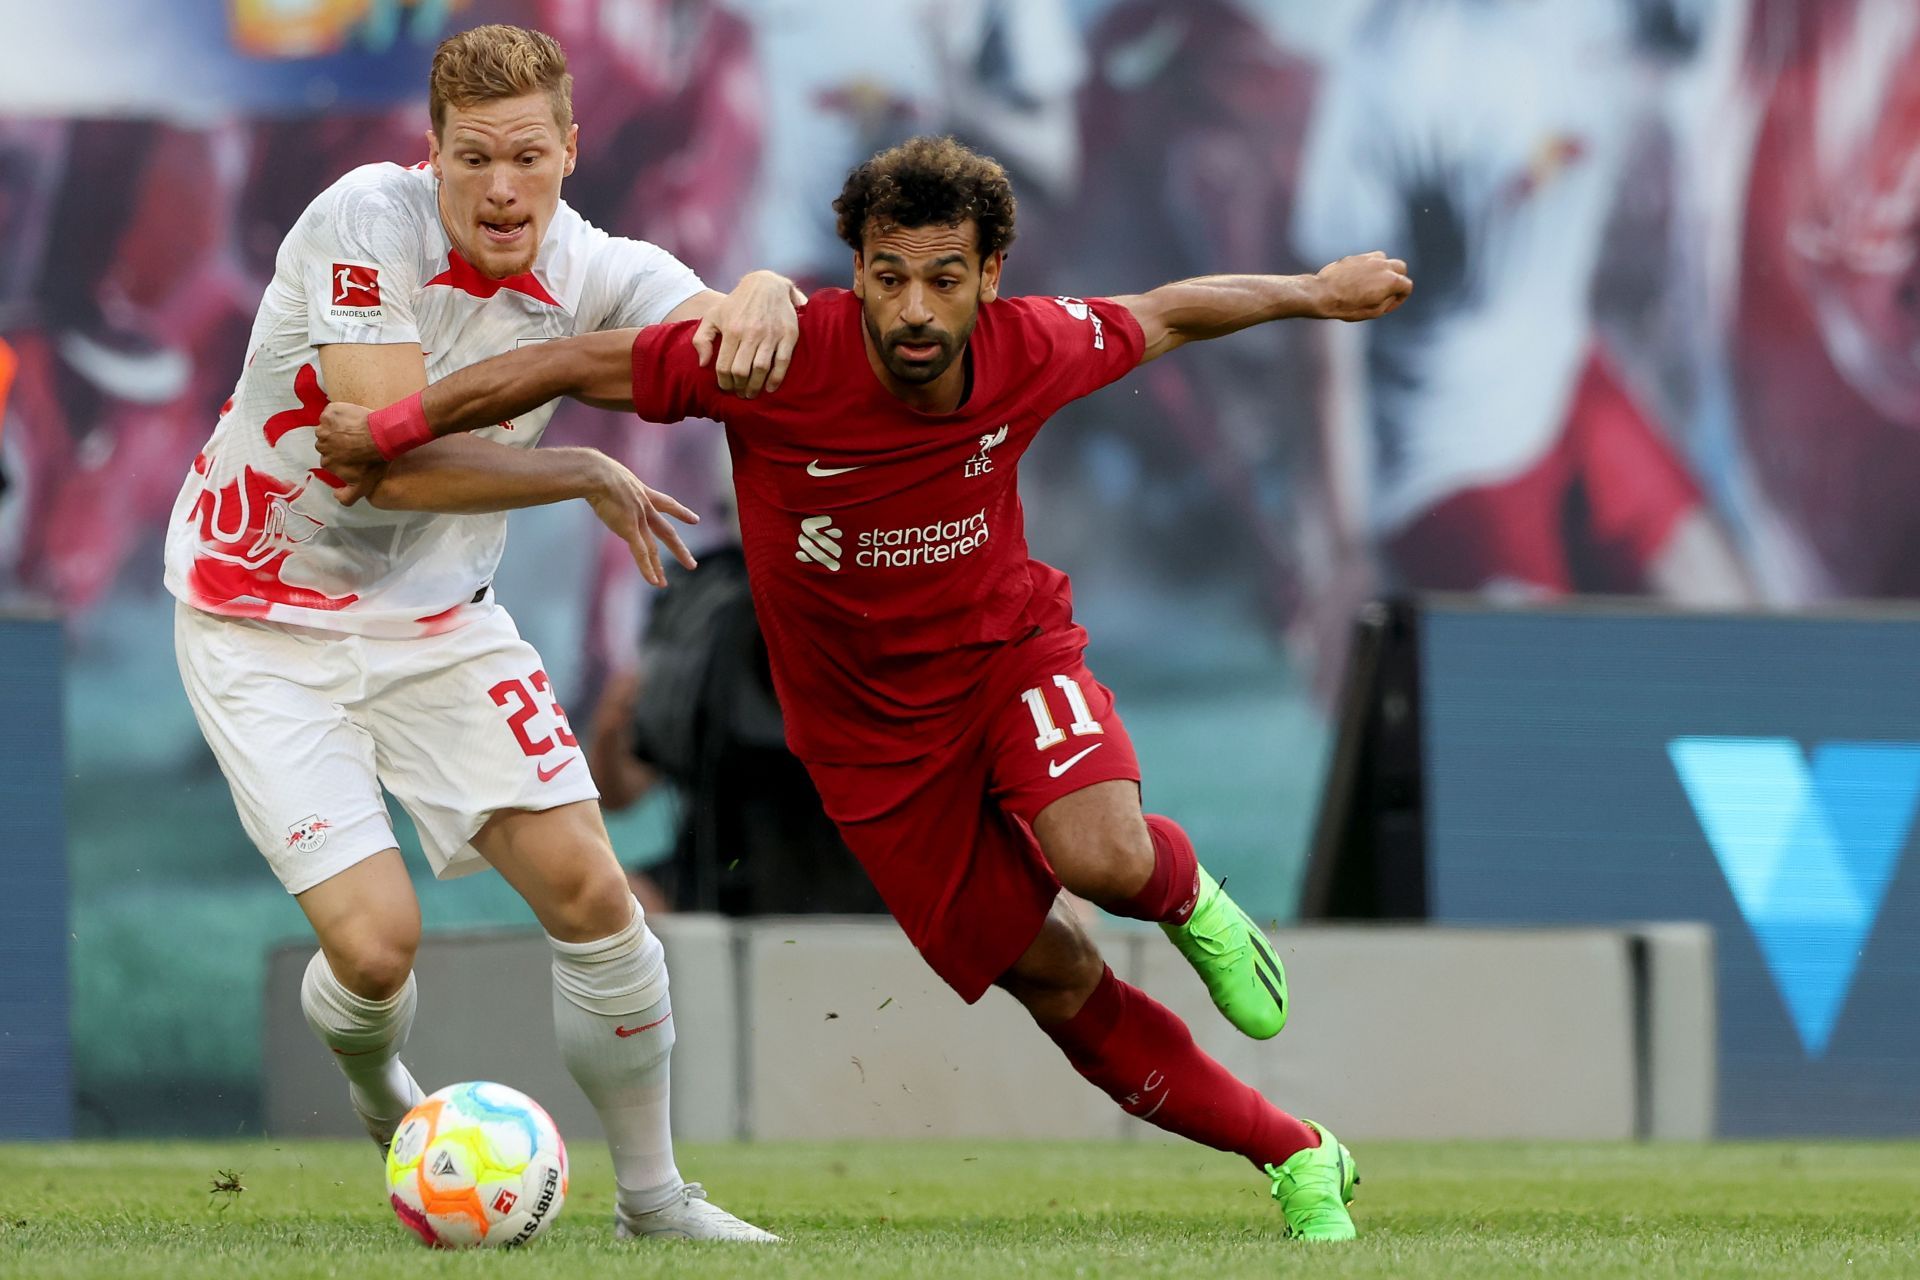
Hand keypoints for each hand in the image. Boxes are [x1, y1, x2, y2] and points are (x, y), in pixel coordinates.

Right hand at [316, 403, 385, 503]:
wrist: (382, 437)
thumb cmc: (374, 462)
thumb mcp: (362, 486)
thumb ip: (346, 497)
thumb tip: (335, 495)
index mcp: (326, 462)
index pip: (331, 458)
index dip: (342, 455)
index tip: (354, 452)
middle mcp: (321, 445)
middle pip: (328, 443)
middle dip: (339, 442)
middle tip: (357, 441)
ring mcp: (324, 427)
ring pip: (329, 428)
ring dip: (339, 428)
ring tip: (356, 430)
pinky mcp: (330, 412)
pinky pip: (331, 413)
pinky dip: (340, 414)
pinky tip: (353, 419)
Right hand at [585, 453, 700, 587]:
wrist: (596, 473)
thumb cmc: (594, 470)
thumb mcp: (608, 473)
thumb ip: (607, 481)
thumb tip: (588, 478)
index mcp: (642, 493)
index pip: (666, 503)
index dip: (681, 512)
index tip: (695, 520)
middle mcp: (645, 508)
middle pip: (666, 532)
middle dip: (678, 549)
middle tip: (692, 564)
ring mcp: (639, 520)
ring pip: (653, 548)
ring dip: (657, 567)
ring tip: (663, 584)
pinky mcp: (629, 529)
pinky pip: (640, 553)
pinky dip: (647, 569)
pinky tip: (654, 582)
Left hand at [691, 270, 805, 397]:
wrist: (766, 284)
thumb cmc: (737, 303)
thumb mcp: (713, 315)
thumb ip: (702, 339)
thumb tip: (703, 364)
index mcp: (732, 330)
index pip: (724, 366)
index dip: (724, 383)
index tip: (726, 388)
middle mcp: (751, 333)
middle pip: (742, 371)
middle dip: (739, 388)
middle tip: (740, 394)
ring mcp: (771, 335)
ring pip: (761, 369)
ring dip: (756, 387)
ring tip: (752, 393)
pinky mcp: (788, 335)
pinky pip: (782, 362)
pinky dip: (776, 379)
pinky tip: (770, 387)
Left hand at [1312, 251, 1413, 321]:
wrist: (1322, 294)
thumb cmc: (1347, 306)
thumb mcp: (1374, 312)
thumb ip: (1388, 301)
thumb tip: (1391, 293)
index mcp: (1391, 280)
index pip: (1407, 286)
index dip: (1400, 299)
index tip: (1388, 306)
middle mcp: (1383, 265)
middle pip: (1401, 268)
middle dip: (1397, 280)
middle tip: (1386, 292)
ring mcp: (1369, 258)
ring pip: (1386, 260)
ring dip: (1384, 271)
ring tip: (1372, 284)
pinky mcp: (1356, 257)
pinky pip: (1370, 259)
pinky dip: (1370, 267)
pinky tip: (1360, 279)